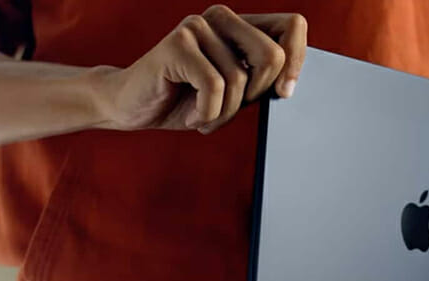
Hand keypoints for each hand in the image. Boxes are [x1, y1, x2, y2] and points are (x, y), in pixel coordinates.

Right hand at [91, 5, 306, 133]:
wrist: (131, 106)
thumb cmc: (184, 101)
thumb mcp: (233, 94)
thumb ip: (260, 83)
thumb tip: (290, 85)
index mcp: (240, 26)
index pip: (293, 25)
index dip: (297, 61)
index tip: (284, 92)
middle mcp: (221, 18)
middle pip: (272, 56)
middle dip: (255, 95)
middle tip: (228, 107)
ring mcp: (197, 27)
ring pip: (240, 80)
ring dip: (223, 112)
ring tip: (202, 114)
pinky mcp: (177, 45)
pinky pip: (214, 87)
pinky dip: (206, 114)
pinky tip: (190, 115)